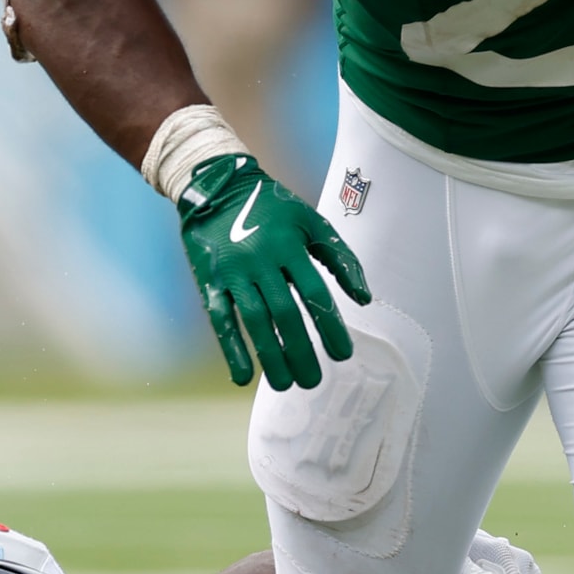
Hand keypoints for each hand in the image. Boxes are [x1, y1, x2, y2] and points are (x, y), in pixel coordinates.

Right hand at [174, 151, 369, 390]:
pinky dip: (231, 350)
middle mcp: (261, 260)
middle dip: (302, 351)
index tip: (343, 355)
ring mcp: (233, 272)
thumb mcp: (311, 222)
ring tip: (285, 385)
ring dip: (271, 357)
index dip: (330, 327)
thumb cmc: (272, 208)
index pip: (314, 293)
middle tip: (314, 381)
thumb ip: (340, 258)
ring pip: (255, 321)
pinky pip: (221, 320)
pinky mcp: (209, 281)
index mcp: (290, 245)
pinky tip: (242, 377)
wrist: (217, 187)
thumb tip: (364, 299)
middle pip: (286, 314)